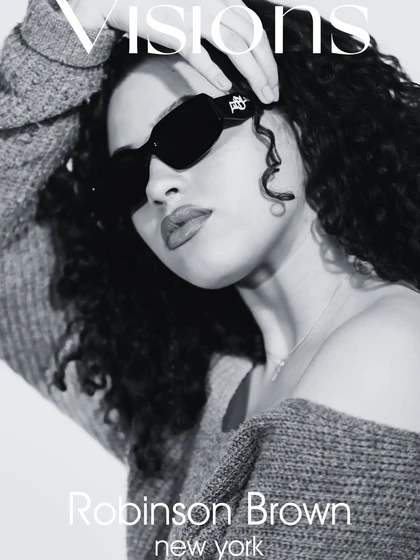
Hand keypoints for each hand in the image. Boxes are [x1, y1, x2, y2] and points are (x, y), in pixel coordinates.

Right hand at [70, 0, 278, 103]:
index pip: (255, 26)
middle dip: (269, 69)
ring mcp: (195, 16)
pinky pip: (200, 55)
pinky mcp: (176, 31)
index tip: (273, 77)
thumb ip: (218, 17)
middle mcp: (213, 2)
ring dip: (254, 74)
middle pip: (253, 38)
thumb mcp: (197, 3)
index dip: (269, 54)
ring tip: (262, 96)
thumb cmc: (159, 3)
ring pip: (236, 47)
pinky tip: (226, 88)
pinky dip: (215, 73)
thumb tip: (239, 44)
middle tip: (273, 93)